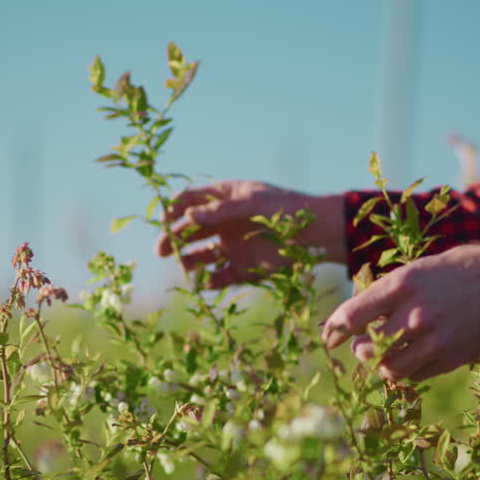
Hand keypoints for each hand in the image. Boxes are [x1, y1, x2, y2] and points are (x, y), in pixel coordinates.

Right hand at [155, 180, 345, 288]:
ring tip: (181, 265)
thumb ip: (221, 210)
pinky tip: (205, 282)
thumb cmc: (288, 209)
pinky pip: (219, 277)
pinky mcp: (243, 269)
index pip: (190, 200)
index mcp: (225, 198)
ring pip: (200, 255)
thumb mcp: (253, 203)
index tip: (162, 219)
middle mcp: (224, 222)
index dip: (173, 209)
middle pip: (189, 230)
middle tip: (161, 250)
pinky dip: (210, 281)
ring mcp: (232, 246)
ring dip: (188, 260)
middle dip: (172, 238)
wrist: (319, 234)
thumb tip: (188, 216)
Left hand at [321, 238, 479, 381]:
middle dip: (360, 351)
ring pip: (391, 369)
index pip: (352, 316)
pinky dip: (409, 370)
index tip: (329, 338)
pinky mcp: (452, 358)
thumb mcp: (415, 271)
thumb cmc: (453, 271)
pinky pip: (418, 375)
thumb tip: (355, 322)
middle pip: (368, 350)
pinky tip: (413, 358)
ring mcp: (435, 340)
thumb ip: (386, 295)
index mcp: (401, 286)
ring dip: (382, 366)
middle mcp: (415, 315)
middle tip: (362, 347)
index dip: (334, 331)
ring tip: (386, 356)